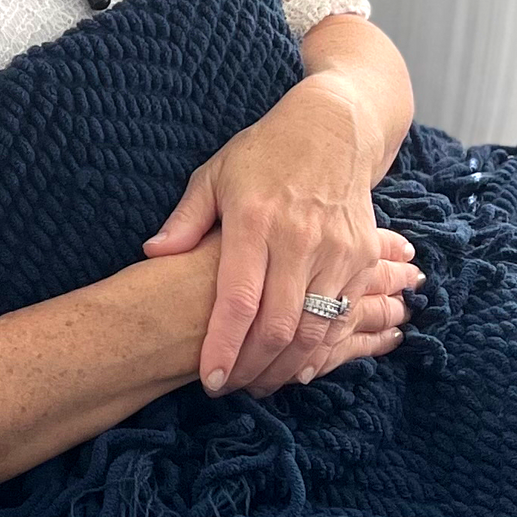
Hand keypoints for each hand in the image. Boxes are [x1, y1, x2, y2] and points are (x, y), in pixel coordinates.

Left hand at [142, 78, 409, 396]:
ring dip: (287, 367)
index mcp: (255, 220)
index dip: (224, 346)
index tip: (210, 379)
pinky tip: (298, 364)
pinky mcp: (363, 257)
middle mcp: (299, 239)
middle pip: (278, 326)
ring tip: (258, 383)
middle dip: (253, 368)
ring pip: (315, 330)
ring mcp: (338, 250)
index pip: (238, 299)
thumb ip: (186, 220)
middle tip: (229, 388)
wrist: (334, 128)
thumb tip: (152, 253)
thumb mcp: (215, 175)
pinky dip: (322, 349)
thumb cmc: (264, 153)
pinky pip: (343, 317)